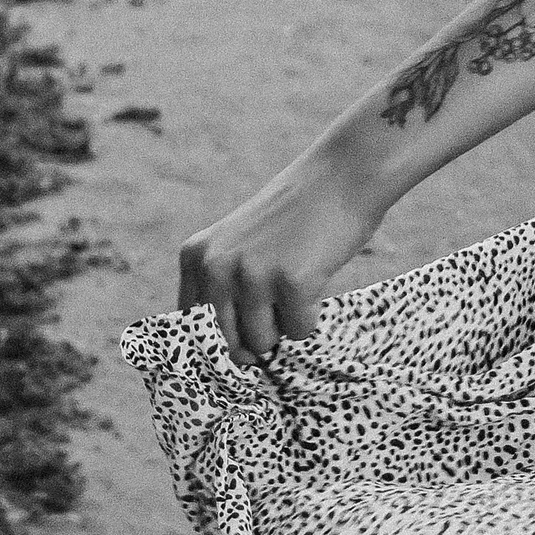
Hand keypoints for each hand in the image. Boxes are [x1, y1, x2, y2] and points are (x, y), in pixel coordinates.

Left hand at [178, 148, 382, 366]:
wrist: (341, 176)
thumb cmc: (296, 217)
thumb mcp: (240, 244)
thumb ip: (224, 288)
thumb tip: (236, 358)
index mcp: (195, 257)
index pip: (192, 329)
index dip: (221, 342)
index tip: (245, 339)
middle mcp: (215, 266)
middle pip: (228, 342)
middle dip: (256, 339)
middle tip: (279, 307)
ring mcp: (252, 274)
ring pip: (262, 342)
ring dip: (284, 327)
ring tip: (297, 287)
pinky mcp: (290, 282)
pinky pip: (298, 331)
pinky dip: (310, 317)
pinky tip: (316, 280)